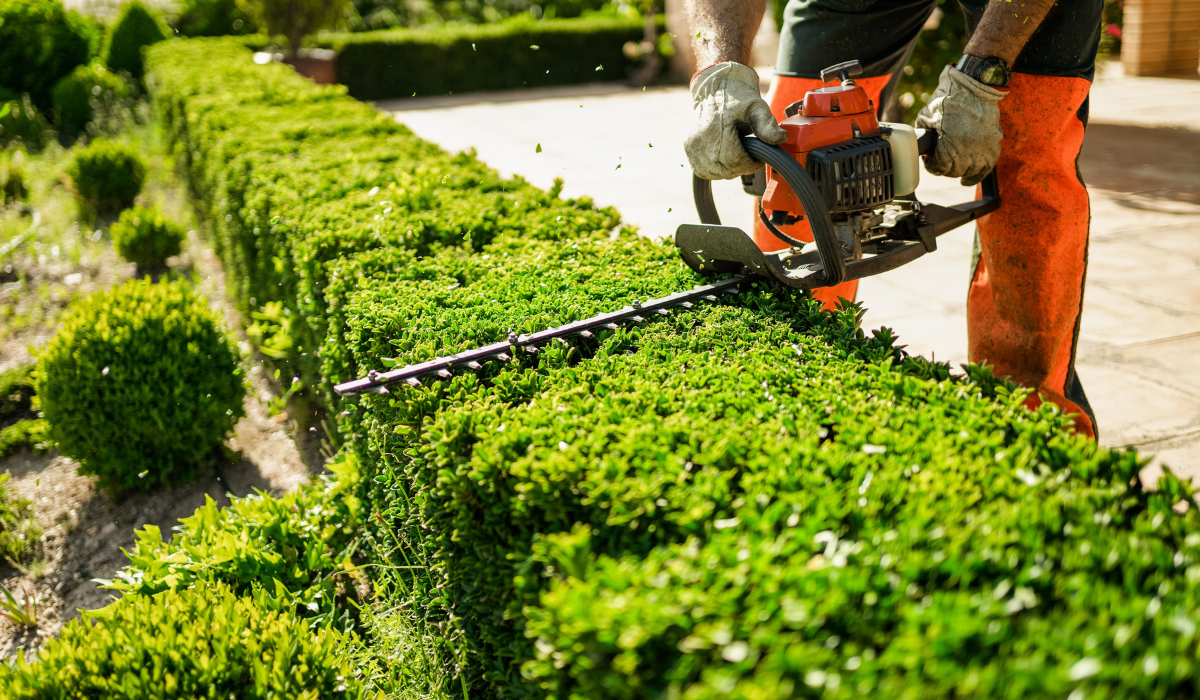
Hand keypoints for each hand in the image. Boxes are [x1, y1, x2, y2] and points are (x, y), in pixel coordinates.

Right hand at [684, 62, 787, 180]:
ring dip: (729, 169)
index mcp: (715, 130)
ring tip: (737, 152)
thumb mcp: (757, 107)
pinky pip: (703, 170)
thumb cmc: (738, 97)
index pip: (734, 162)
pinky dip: (716, 169)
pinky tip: (725, 157)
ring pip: (714, 173)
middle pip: (725, 170)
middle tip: (750, 154)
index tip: (758, 157)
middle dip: (741, 166)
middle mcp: (700, 140)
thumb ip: (767, 124)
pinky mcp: (688, 149)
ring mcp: (691, 146)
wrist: (716, 86)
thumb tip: (781, 139)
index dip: (750, 164)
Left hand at [914, 65, 1005, 185]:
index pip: (939, 168)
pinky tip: (967, 180)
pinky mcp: (994, 144)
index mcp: (950, 146)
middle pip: (954, 171)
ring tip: (953, 166)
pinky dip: (977, 175)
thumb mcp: (927, 116)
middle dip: (944, 168)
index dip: (931, 165)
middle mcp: (968, 151)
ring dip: (959, 170)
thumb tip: (920, 147)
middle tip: (940, 160)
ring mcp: (983, 149)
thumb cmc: (949, 98)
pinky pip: (987, 167)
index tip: (929, 160)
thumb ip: (922, 133)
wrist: (975, 85)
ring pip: (969, 171)